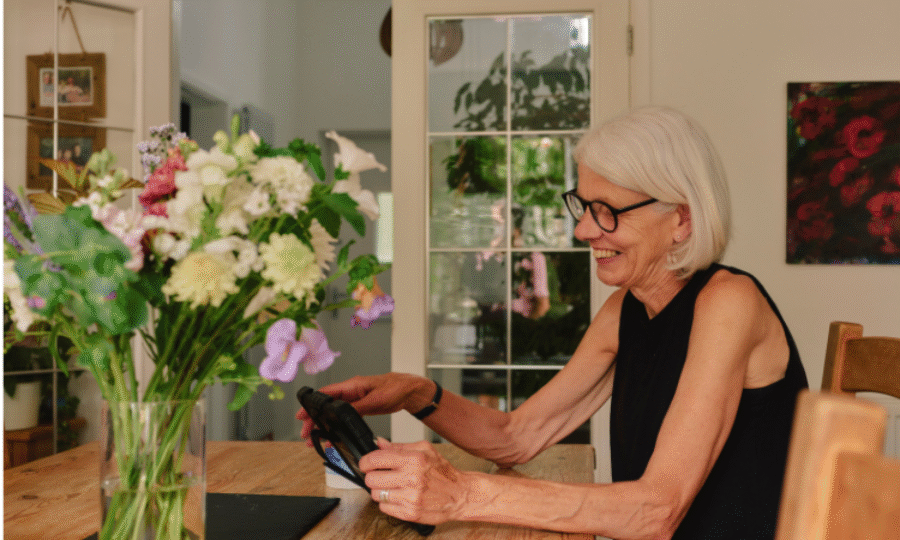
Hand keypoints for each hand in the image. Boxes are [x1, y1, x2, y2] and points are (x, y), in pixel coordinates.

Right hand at [295, 373, 428, 442]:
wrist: (409, 391)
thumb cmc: (396, 388)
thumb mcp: (376, 399)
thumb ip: (359, 407)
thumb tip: (344, 415)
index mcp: (352, 385)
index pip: (327, 394)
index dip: (312, 404)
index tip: (302, 414)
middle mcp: (351, 392)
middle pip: (327, 405)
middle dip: (314, 419)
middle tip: (306, 433)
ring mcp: (355, 399)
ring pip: (334, 413)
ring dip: (324, 424)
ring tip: (315, 439)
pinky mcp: (361, 407)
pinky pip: (344, 417)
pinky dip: (336, 426)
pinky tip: (332, 435)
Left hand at [360, 437, 470, 524]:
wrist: (461, 495)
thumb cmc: (444, 472)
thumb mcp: (425, 450)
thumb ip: (400, 447)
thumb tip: (379, 443)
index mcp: (414, 460)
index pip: (376, 459)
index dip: (365, 461)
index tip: (365, 464)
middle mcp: (412, 479)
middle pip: (371, 479)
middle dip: (372, 477)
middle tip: (380, 476)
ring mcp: (410, 498)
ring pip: (376, 495)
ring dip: (381, 490)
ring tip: (393, 487)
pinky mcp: (410, 513)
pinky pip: (385, 508)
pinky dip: (389, 503)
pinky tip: (399, 497)